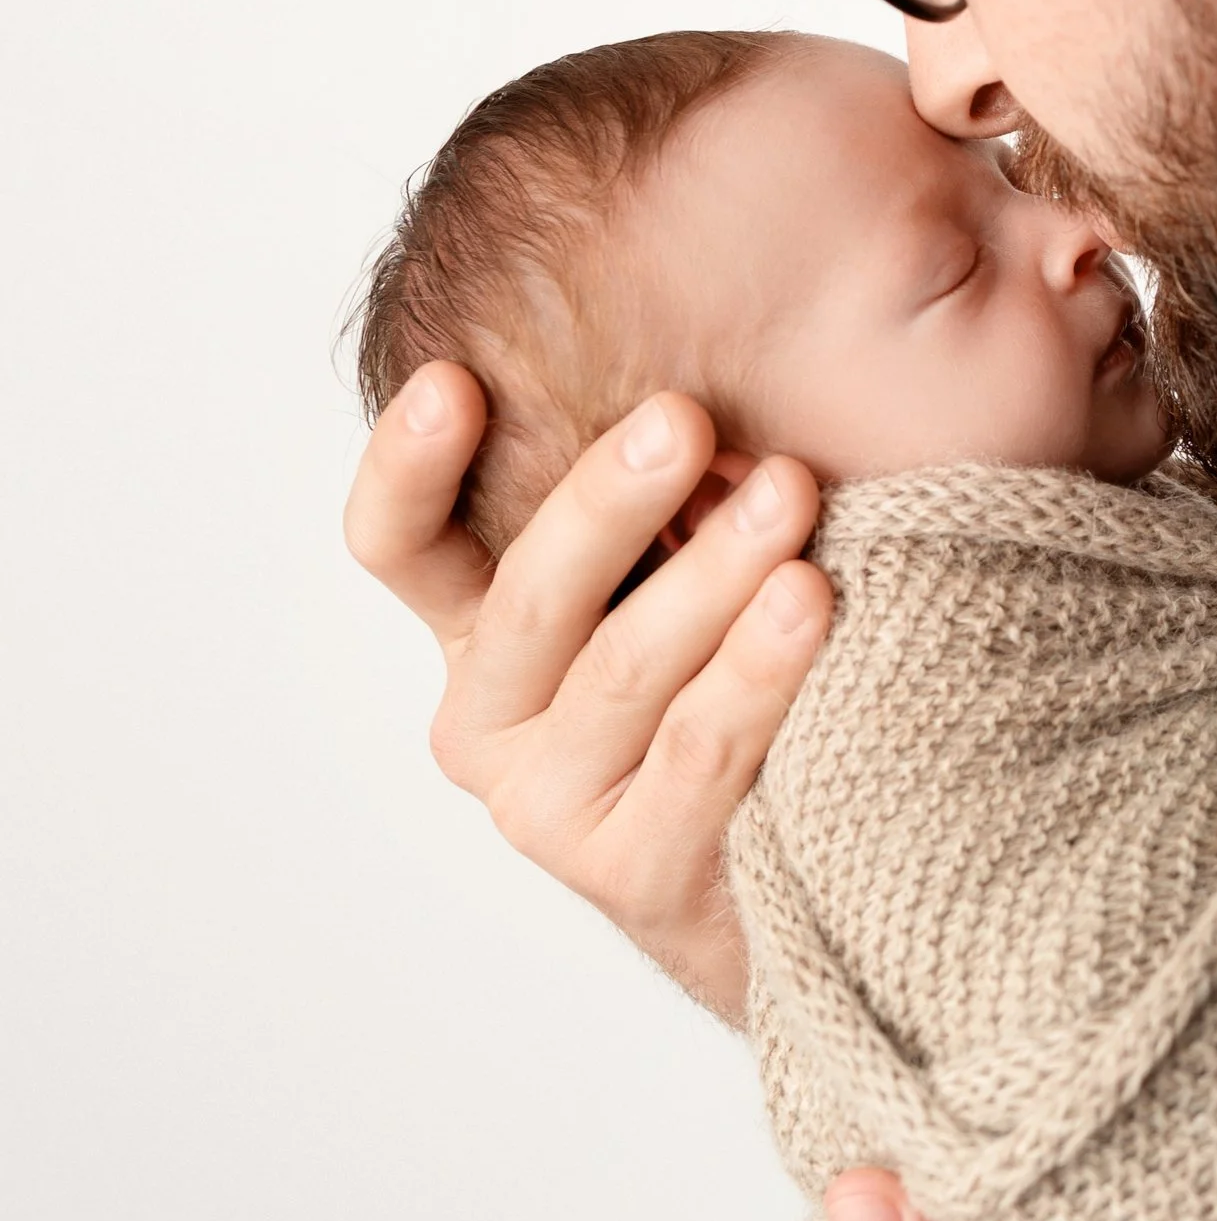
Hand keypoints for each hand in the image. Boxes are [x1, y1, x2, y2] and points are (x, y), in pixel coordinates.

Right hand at [343, 360, 831, 1015]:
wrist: (799, 872)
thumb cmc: (739, 676)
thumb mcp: (678, 568)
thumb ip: (669, 479)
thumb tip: (710, 347)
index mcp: (482, 631)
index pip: (401, 544)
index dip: (408, 467)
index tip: (452, 380)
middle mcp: (491, 719)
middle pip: (529, 597)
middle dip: (607, 500)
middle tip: (682, 416)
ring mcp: (550, 807)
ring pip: (622, 671)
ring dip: (710, 576)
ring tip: (790, 495)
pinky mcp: (629, 874)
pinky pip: (697, 754)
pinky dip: (756, 675)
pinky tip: (812, 606)